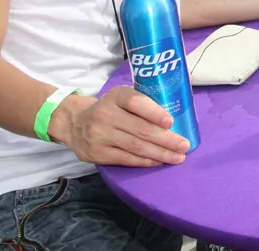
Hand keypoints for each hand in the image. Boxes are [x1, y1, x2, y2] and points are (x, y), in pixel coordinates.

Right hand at [49, 86, 188, 167]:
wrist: (74, 123)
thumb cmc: (110, 108)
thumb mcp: (122, 96)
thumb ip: (145, 99)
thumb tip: (179, 99)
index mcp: (116, 96)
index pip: (136, 102)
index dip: (154, 112)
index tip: (171, 122)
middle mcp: (105, 114)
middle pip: (140, 129)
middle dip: (166, 139)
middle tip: (184, 145)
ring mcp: (99, 135)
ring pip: (135, 146)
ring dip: (160, 154)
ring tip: (178, 157)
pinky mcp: (97, 153)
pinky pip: (126, 159)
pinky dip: (146, 161)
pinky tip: (160, 161)